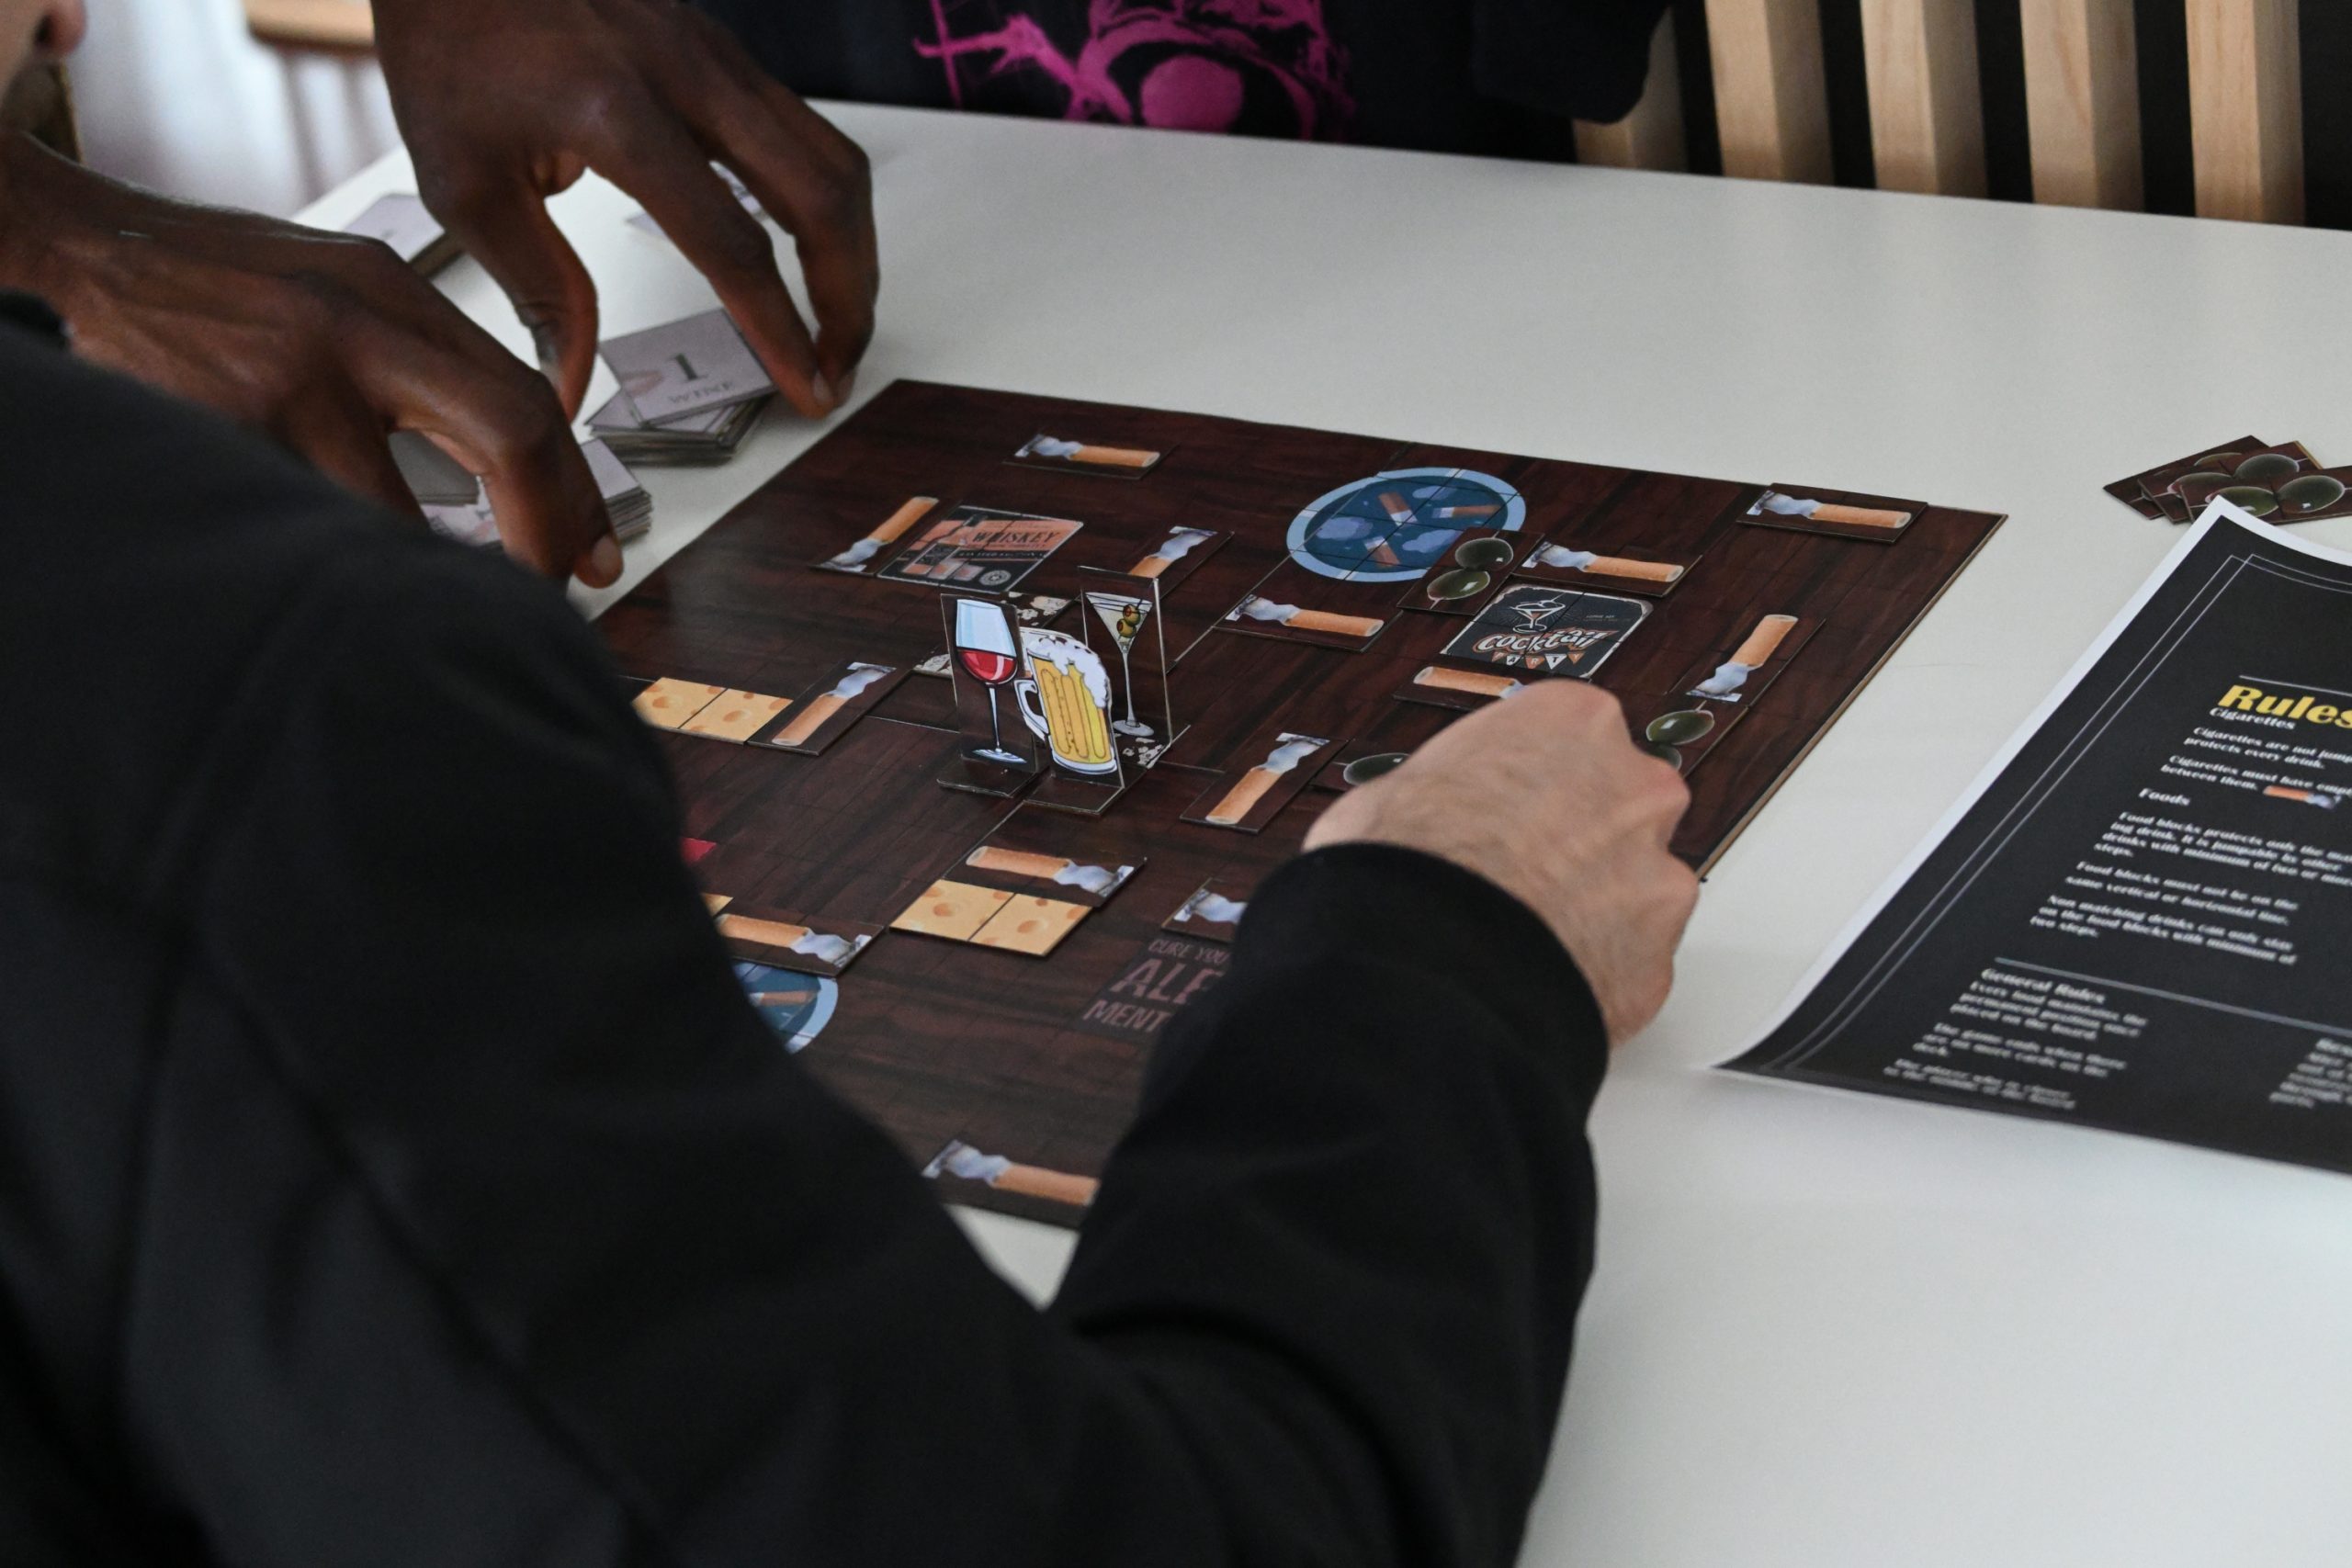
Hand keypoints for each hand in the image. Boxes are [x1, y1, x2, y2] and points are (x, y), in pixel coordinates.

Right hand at [0, 137, 618, 585]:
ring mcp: (287, 381)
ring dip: (436, 583)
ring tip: (444, 618)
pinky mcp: (224, 433)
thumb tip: (506, 465)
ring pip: (407, 516)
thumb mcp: (332, 288)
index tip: (593, 554)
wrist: (74, 253)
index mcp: (390, 292)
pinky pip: (313, 534)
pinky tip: (347, 596)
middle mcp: (353, 327)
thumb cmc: (206, 283)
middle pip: (510, 434)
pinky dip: (344, 577)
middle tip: (555, 597)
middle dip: (548, 535)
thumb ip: (416, 362)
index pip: (527, 398)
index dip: (575, 493)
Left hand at [375, 0, 875, 419]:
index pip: (734, 245)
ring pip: (835, 161)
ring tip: (837, 320)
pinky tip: (811, 251)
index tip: (807, 388)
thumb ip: (540, 293)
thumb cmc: (452, 49)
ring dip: (854, 253)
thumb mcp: (467, 187)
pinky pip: (809, 133)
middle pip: (825, 197)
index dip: (782, 330)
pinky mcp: (724, 52)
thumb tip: (572, 387)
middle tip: (837, 367)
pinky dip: (828, 205)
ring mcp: (717, 56)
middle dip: (849, 299)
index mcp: (618, 115)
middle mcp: (687, 76)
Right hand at [1306, 683, 1698, 1043]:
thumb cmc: (1409, 862)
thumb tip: (1432, 821)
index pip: (1574, 735)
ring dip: (1593, 911)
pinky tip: (1536, 981)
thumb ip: (1451, 794)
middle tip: (1523, 873)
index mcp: (1575, 720)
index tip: (1512, 806)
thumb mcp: (1399, 788)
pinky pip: (1627, 964)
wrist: (1427, 962)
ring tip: (1523, 940)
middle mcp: (1636, 786)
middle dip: (1584, 840)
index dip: (1535, 779)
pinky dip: (1591, 974)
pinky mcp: (1658, 958)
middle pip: (1625, 806)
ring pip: (1636, 891)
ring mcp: (1658, 874)